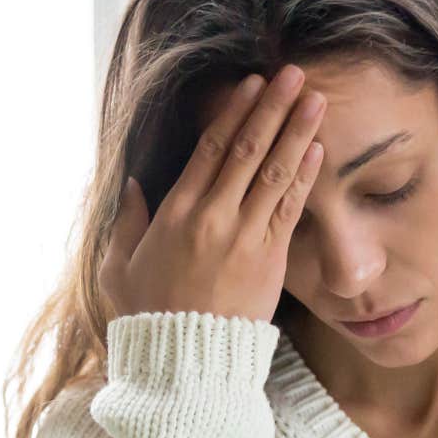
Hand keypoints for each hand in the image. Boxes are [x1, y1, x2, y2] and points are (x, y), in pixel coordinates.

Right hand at [101, 63, 328, 323]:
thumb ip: (128, 222)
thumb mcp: (119, 267)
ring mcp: (244, 237)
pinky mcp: (270, 260)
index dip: (232, 113)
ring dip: (297, 131)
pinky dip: (305, 176)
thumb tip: (133, 185)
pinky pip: (290, 208)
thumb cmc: (149, 317)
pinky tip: (317, 148)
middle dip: (271, 108)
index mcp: (175, 213)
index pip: (208, 150)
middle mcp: (212, 218)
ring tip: (315, 99)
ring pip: (274, 172)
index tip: (251, 84)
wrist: (185, 364)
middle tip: (292, 73)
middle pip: (246, 150)